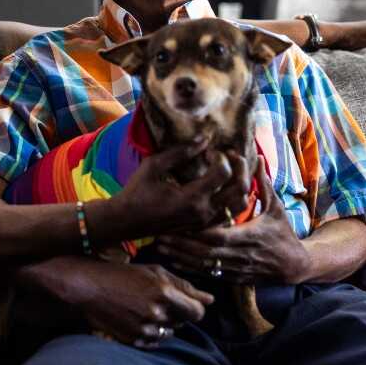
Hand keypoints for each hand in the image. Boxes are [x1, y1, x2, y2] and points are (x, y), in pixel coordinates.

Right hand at [63, 260, 213, 347]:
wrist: (88, 286)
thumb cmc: (122, 274)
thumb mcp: (155, 272)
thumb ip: (184, 286)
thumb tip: (211, 299)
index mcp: (164, 293)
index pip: (198, 312)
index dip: (194, 307)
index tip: (186, 303)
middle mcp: (156, 313)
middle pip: (184, 323)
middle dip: (177, 313)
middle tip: (157, 300)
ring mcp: (144, 329)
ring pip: (170, 333)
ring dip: (164, 323)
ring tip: (144, 308)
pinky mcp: (133, 340)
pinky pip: (154, 341)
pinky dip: (150, 332)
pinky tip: (136, 318)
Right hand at [112, 141, 234, 235]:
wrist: (124, 222)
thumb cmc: (136, 192)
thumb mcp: (153, 166)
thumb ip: (180, 151)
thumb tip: (204, 138)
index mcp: (192, 198)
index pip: (223, 172)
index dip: (220, 156)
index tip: (208, 150)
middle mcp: (204, 212)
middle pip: (241, 188)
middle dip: (240, 166)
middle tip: (229, 155)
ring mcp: (206, 222)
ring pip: (241, 203)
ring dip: (240, 184)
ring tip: (230, 171)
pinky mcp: (204, 227)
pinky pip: (231, 213)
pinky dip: (233, 198)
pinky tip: (222, 186)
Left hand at [156, 157, 312, 284]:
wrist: (293, 264)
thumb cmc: (283, 231)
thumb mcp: (275, 206)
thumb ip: (262, 184)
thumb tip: (254, 156)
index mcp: (251, 236)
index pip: (221, 235)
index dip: (199, 232)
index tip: (180, 223)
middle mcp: (241, 254)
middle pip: (206, 252)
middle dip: (182, 246)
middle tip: (159, 236)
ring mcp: (236, 268)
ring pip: (204, 266)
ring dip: (181, 257)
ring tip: (159, 248)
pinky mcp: (233, 278)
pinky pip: (209, 275)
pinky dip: (190, 269)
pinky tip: (173, 261)